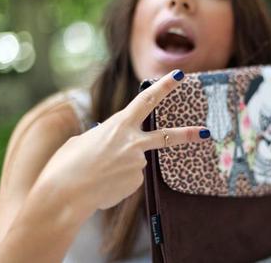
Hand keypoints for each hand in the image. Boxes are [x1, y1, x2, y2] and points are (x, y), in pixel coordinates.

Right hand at [36, 71, 208, 215]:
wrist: (64, 194)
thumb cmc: (68, 163)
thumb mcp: (85, 139)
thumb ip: (105, 136)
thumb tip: (117, 146)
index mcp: (119, 124)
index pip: (146, 100)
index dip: (164, 86)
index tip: (179, 75)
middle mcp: (132, 143)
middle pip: (166, 136)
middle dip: (187, 134)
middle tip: (206, 132)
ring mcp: (136, 165)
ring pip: (134, 162)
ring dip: (119, 166)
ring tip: (97, 172)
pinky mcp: (134, 184)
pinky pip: (129, 178)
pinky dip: (117, 180)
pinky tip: (102, 184)